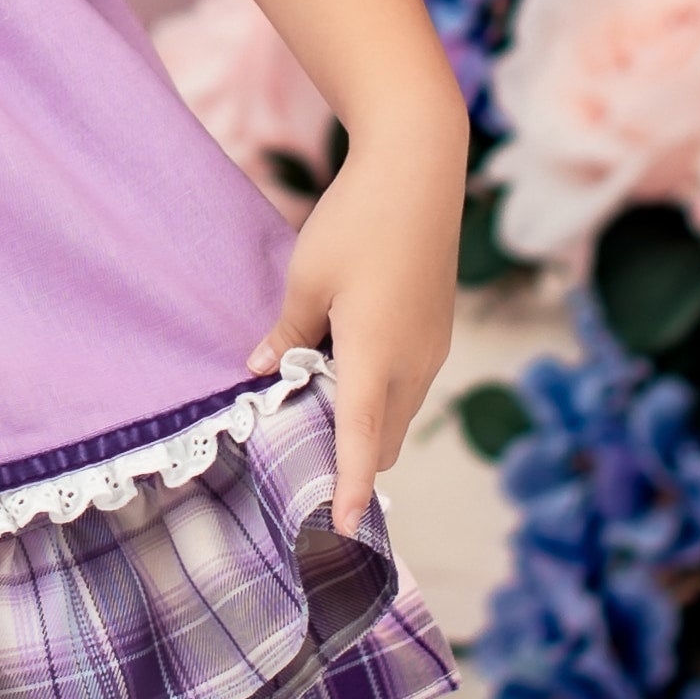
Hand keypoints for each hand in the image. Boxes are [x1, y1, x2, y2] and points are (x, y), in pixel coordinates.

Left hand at [258, 125, 462, 533]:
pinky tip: (343, 357)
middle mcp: (413, 364)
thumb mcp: (306, 277)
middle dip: (351, 459)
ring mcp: (432, 347)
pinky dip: (378, 390)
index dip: (350, 491)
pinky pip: (406, 381)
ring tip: (314, 397)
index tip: (342, 530)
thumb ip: (285, 333)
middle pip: (383, 440)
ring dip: (364, 420)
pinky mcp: (436, 328)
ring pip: (396, 411)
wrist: (419, 168)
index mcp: (375, 358)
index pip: (362, 445)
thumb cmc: (358, 220)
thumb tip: (262, 372)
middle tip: (301, 452)